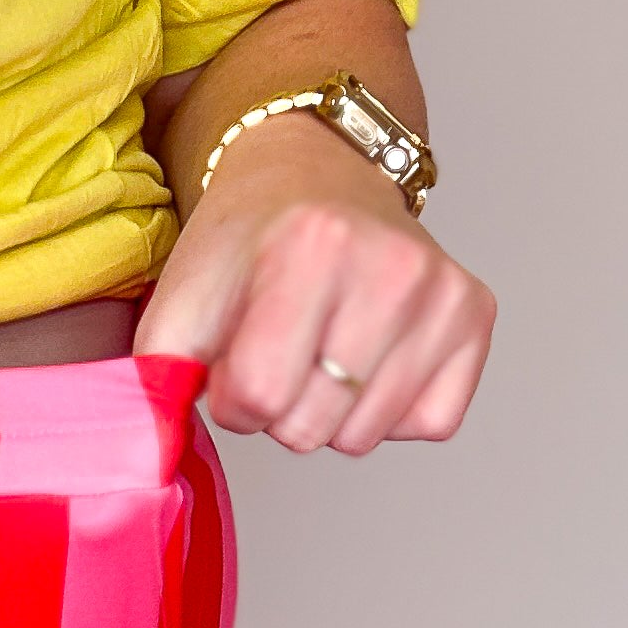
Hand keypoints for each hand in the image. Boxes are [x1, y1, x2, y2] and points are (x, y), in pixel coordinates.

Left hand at [137, 125, 495, 456]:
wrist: (316, 173)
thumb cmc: (248, 240)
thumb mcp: (180, 294)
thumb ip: (155, 373)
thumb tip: (152, 454)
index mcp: (311, 246)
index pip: (259, 396)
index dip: (235, 396)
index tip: (237, 357)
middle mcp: (390, 264)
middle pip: (310, 427)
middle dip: (280, 408)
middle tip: (282, 349)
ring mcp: (442, 291)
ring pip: (364, 437)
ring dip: (331, 413)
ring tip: (324, 347)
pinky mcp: (476, 315)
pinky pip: (427, 424)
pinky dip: (390, 410)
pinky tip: (371, 353)